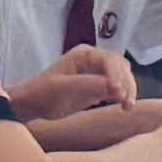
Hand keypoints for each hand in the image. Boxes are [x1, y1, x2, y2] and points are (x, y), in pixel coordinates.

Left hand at [13, 45, 135, 122]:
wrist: (33, 104)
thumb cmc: (43, 93)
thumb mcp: (62, 89)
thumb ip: (86, 84)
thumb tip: (113, 86)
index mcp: (83, 54)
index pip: (108, 60)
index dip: (116, 75)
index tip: (118, 92)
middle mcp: (94, 59)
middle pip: (120, 66)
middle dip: (126, 83)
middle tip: (125, 101)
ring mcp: (98, 72)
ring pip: (123, 76)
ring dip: (128, 90)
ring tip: (126, 107)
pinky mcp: (100, 85)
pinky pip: (118, 87)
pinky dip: (124, 95)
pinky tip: (124, 107)